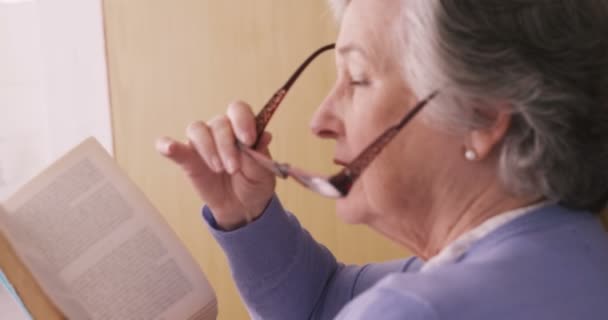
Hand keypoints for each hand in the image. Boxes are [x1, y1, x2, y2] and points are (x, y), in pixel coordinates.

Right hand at [156, 101, 275, 229]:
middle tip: (234, 168)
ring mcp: (202, 143)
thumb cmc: (254, 183)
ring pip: (198, 130)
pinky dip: (167, 144)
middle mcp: (221, 130)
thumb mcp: (264, 173)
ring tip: (218, 169)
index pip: (238, 110)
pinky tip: (169, 148)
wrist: (242, 206)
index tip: (248, 140)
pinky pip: (171, 146)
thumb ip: (260, 155)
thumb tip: (265, 135)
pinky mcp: (187, 158)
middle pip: (218, 123)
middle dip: (226, 146)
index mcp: (242, 127)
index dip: (242, 120)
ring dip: (208, 149)